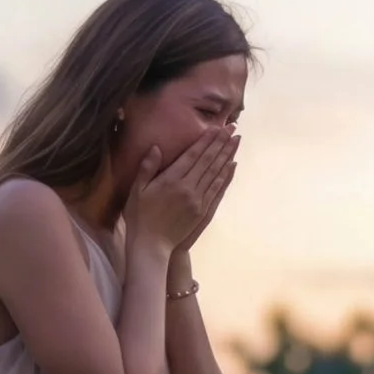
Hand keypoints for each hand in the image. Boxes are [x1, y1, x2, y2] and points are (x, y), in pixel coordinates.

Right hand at [128, 128, 237, 255]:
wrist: (151, 245)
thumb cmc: (140, 217)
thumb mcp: (137, 191)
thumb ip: (147, 168)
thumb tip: (156, 147)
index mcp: (171, 180)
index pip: (193, 155)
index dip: (206, 140)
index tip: (217, 128)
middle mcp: (187, 187)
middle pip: (208, 161)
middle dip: (221, 143)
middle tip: (232, 128)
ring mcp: (197, 200)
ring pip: (215, 173)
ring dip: (227, 155)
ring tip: (236, 141)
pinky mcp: (202, 210)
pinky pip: (217, 189)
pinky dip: (225, 176)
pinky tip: (232, 165)